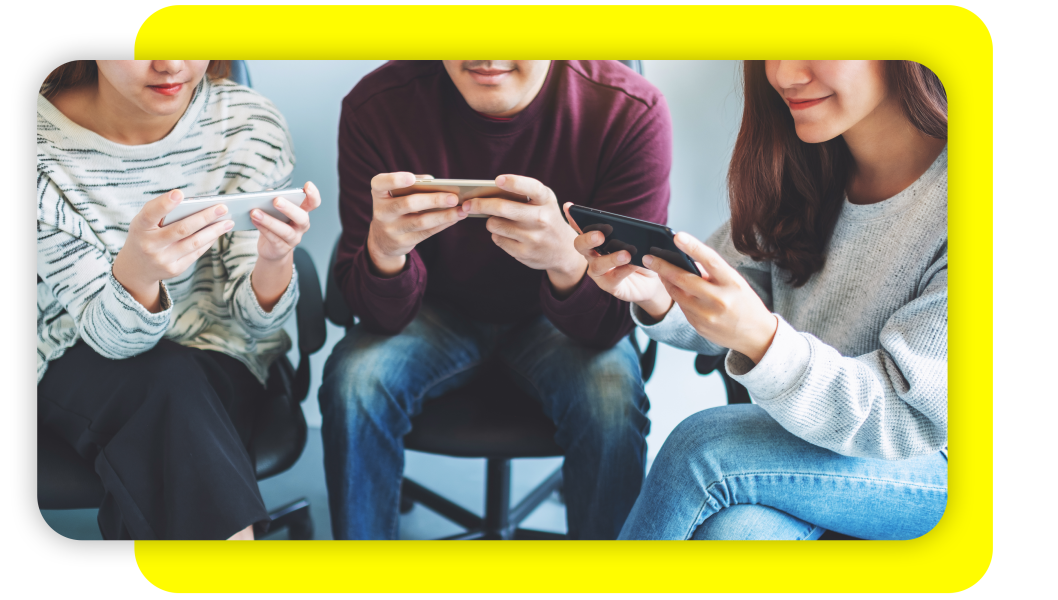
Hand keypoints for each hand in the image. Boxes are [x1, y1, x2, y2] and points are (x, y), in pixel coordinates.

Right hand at [112, 189, 234, 311]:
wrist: (136, 267)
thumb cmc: (145, 235)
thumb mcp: (144, 222)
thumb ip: (162, 211)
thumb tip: (195, 204)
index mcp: (140, 228)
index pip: (150, 214)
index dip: (164, 204)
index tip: (179, 193)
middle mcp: (150, 246)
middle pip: (181, 229)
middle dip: (204, 217)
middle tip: (223, 207)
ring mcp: (163, 260)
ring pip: (194, 243)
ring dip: (214, 231)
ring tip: (228, 221)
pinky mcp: (175, 270)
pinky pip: (196, 253)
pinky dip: (209, 241)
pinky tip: (218, 232)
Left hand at [251, 181, 321, 261]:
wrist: (271, 249)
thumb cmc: (274, 224)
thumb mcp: (274, 210)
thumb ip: (272, 200)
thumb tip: (267, 193)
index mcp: (302, 212)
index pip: (313, 203)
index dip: (313, 195)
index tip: (307, 185)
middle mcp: (302, 226)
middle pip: (301, 217)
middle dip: (289, 208)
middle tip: (276, 200)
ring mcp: (294, 238)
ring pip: (285, 230)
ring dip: (269, 220)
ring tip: (255, 212)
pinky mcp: (282, 248)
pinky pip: (274, 239)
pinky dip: (263, 229)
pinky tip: (254, 221)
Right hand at [367, 172, 470, 276]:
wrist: (382, 239)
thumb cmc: (395, 207)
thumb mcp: (396, 196)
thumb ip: (413, 186)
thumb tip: (437, 184)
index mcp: (379, 194)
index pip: (380, 184)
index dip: (395, 180)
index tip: (411, 179)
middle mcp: (382, 212)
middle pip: (408, 204)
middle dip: (433, 200)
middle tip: (453, 197)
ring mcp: (391, 229)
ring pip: (420, 222)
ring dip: (444, 215)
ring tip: (461, 210)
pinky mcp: (402, 242)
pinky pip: (426, 233)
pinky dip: (443, 224)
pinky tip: (455, 217)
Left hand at [465, 175, 585, 296]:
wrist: (564, 251)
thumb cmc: (547, 218)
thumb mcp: (544, 203)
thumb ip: (524, 194)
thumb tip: (488, 193)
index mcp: (547, 200)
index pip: (531, 188)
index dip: (514, 183)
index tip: (497, 180)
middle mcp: (542, 218)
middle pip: (502, 208)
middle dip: (480, 204)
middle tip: (467, 204)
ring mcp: (533, 237)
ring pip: (495, 224)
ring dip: (490, 221)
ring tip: (497, 220)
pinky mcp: (525, 253)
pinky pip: (497, 239)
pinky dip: (497, 235)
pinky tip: (506, 234)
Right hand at [565, 203, 672, 318]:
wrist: (651, 281)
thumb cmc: (641, 256)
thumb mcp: (638, 240)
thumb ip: (632, 233)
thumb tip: (633, 227)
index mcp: (596, 241)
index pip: (582, 227)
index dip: (573, 218)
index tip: (569, 206)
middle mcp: (592, 255)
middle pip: (581, 246)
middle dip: (588, 239)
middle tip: (600, 235)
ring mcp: (599, 272)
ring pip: (596, 265)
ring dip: (611, 258)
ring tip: (626, 254)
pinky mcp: (609, 285)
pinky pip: (613, 278)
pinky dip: (624, 270)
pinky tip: (633, 264)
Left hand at [642, 232, 777, 363]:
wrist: (757, 336)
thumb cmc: (745, 303)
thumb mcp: (735, 282)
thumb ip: (712, 272)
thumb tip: (687, 259)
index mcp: (732, 284)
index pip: (711, 261)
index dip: (693, 247)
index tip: (677, 236)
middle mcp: (720, 300)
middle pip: (684, 280)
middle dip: (663, 267)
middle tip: (649, 258)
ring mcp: (708, 316)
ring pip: (678, 294)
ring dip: (666, 282)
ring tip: (658, 271)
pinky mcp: (700, 326)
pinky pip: (682, 308)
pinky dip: (677, 297)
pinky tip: (673, 288)